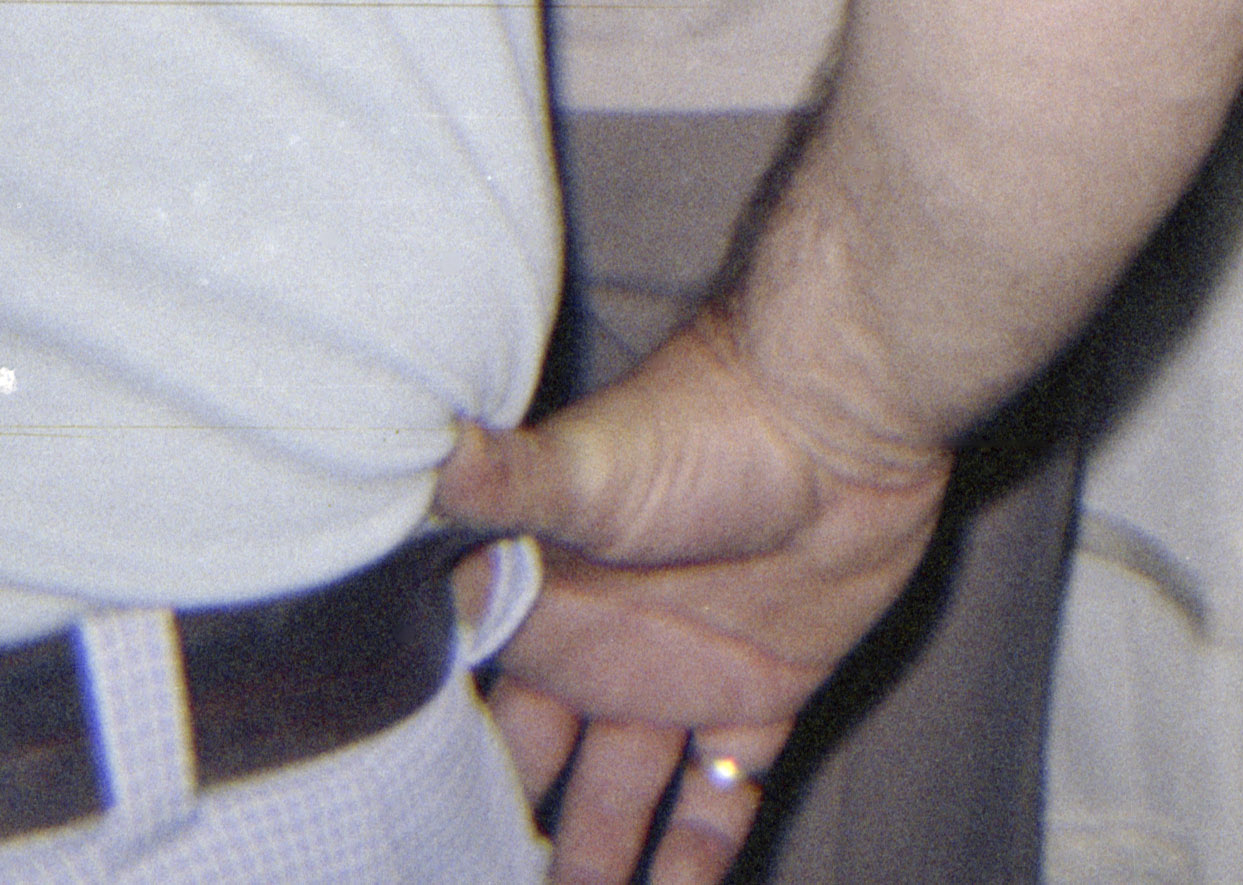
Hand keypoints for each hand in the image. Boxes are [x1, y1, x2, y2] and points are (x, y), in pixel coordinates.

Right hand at [434, 313, 950, 884]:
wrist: (845, 404)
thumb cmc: (704, 420)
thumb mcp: (584, 466)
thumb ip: (498, 484)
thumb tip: (416, 460)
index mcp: (543, 607)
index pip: (471, 714)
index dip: (441, 782)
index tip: (397, 847)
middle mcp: (605, 650)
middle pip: (539, 771)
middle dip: (507, 837)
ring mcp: (685, 673)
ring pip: (621, 802)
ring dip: (595, 870)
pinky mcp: (766, 688)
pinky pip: (721, 797)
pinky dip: (696, 859)